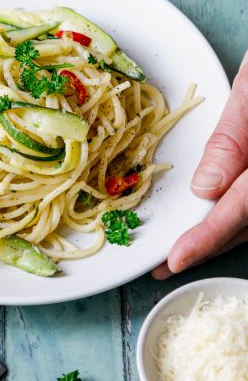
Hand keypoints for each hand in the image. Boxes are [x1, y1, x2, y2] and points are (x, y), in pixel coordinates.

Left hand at [153, 50, 247, 279]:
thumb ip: (232, 142)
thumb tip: (204, 188)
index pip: (241, 208)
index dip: (207, 237)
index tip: (176, 260)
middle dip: (207, 246)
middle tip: (166, 265)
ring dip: (221, 237)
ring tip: (184, 250)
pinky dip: (238, 219)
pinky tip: (215, 223)